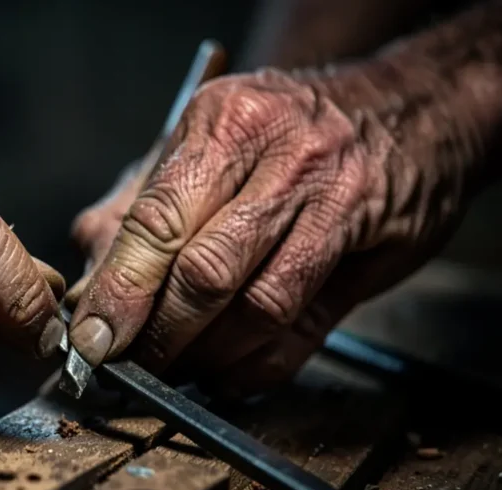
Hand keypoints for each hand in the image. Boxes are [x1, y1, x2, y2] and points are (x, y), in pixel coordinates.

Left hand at [67, 69, 462, 392]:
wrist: (412, 107)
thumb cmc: (290, 130)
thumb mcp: (212, 138)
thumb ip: (146, 203)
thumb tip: (90, 271)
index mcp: (226, 124)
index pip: (158, 221)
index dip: (120, 291)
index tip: (92, 339)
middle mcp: (283, 159)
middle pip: (206, 271)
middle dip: (159, 335)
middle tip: (128, 365)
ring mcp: (336, 203)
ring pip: (256, 307)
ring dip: (207, 356)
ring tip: (176, 369)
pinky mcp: (375, 250)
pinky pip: (304, 329)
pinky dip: (256, 365)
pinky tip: (228, 370)